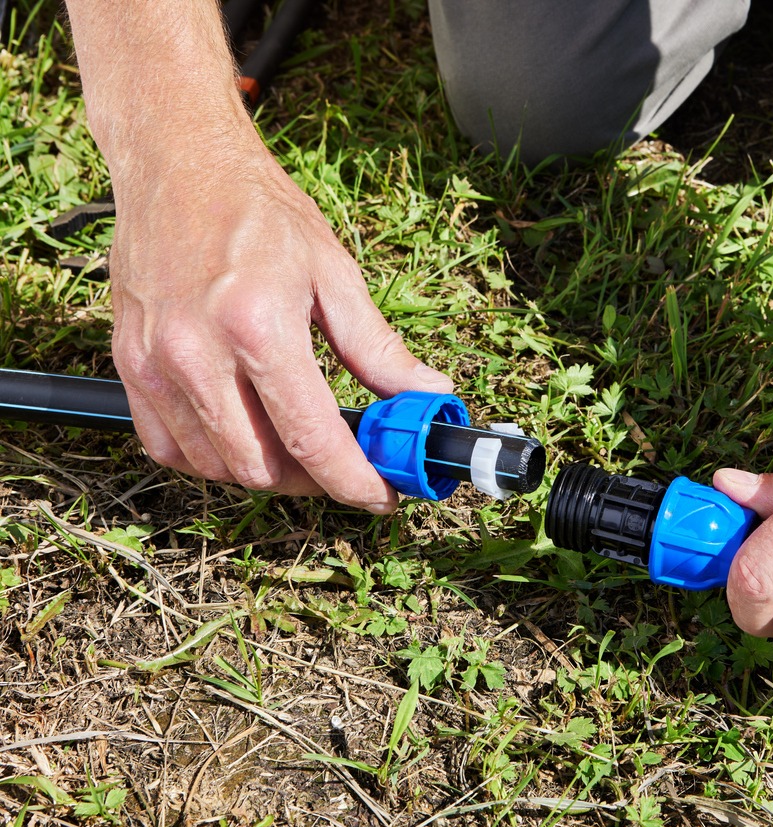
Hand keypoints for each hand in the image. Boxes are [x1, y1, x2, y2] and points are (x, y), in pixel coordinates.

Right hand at [108, 141, 451, 511]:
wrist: (177, 165)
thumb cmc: (259, 211)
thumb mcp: (334, 272)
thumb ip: (378, 347)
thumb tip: (428, 393)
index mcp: (259, 327)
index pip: (311, 438)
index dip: (354, 481)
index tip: (383, 496)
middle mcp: (197, 353)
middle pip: (261, 466)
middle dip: (315, 482)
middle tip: (347, 466)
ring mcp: (154, 363)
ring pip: (215, 466)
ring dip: (266, 473)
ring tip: (302, 450)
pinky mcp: (126, 365)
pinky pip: (167, 447)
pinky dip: (212, 458)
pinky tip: (246, 437)